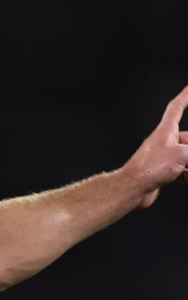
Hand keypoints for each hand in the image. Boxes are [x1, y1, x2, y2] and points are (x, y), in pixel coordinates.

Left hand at [122, 85, 187, 207]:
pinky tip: (187, 178)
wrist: (132, 188)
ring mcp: (162, 157)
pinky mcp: (161, 171)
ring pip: (186, 156)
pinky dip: (187, 174)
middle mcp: (163, 142)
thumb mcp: (182, 155)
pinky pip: (181, 169)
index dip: (185, 96)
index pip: (176, 107)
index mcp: (166, 131)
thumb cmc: (150, 169)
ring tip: (187, 169)